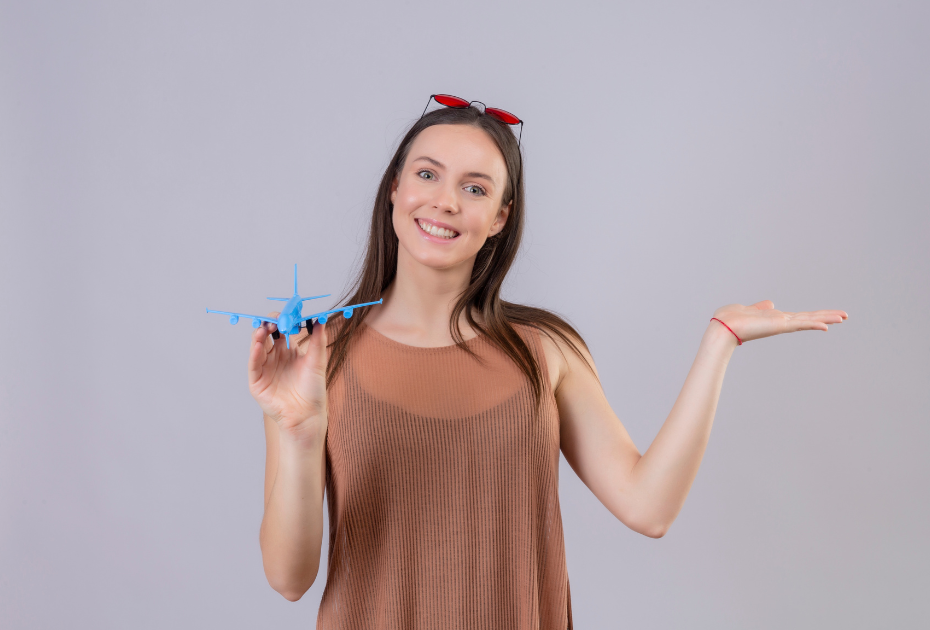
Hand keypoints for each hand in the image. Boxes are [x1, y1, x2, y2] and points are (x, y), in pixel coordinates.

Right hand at [247, 311, 328, 440]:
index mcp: (288, 351)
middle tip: (273, 319)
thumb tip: (321, 319)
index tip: (286, 314)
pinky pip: (253, 364)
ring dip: (259, 336)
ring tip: (264, 329)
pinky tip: (258, 344)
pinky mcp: (257, 382)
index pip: (281, 330)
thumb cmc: (314, 390)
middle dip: (268, 325)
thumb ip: (318, 340)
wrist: (307, 415)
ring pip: (257, 347)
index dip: (282, 321)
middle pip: (267, 336)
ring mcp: (265, 369)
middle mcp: (275, 358)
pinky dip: (254, 353)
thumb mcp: (317, 361)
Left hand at [711, 300, 847, 343]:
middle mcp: (781, 322)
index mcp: (775, 319)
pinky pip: (800, 324)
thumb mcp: (749, 309)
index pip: (799, 316)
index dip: (814, 316)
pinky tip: (827, 325)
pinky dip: (813, 323)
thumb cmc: (730, 319)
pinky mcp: (779, 325)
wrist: (723, 327)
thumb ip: (761, 307)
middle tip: (845, 316)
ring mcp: (781, 324)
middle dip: (826, 317)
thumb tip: (770, 304)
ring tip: (843, 317)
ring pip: (808, 320)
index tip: (829, 316)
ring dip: (826, 318)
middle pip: (808, 318)